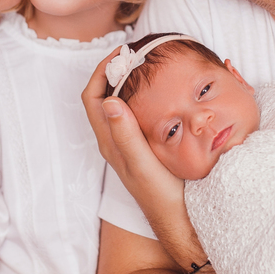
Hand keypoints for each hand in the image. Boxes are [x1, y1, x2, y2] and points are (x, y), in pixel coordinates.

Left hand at [81, 50, 186, 235]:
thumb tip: (108, 100)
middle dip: (116, 71)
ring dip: (131, 82)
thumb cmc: (162, 196)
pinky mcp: (147, 147)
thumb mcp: (142, 164)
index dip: (101, 71)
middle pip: (105, 96)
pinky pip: (139, 113)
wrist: (182, 221)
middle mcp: (116, 140)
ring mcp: (131, 144)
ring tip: (151, 64)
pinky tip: (166, 90)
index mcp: (110, 141)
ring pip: (123, 104)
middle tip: (139, 52)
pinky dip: (146, 96)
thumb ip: (126, 135)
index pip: (93, 97)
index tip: (122, 53)